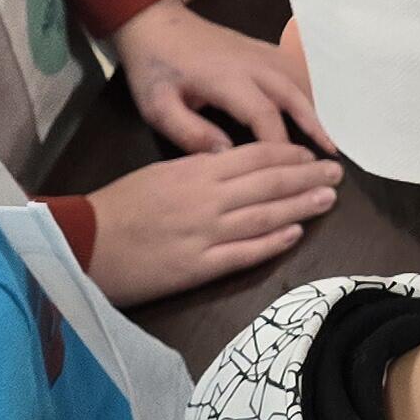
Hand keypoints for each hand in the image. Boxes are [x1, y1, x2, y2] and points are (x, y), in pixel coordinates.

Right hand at [81, 144, 343, 304]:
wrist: (82, 244)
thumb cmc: (117, 206)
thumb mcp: (160, 173)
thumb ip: (198, 167)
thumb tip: (232, 160)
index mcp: (196, 171)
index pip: (255, 156)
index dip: (288, 154)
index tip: (311, 153)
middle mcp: (207, 198)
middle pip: (269, 183)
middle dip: (307, 176)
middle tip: (337, 173)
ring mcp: (205, 234)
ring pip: (265, 216)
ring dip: (301, 206)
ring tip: (329, 198)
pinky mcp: (198, 267)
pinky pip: (243, 253)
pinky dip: (272, 243)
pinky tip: (296, 234)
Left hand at [110, 0, 330, 155]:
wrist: (154, 23)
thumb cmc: (154, 68)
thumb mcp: (158, 107)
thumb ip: (190, 132)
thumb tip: (226, 154)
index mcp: (227, 79)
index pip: (264, 115)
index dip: (280, 144)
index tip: (290, 171)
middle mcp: (251, 64)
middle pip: (294, 95)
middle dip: (314, 125)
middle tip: (330, 154)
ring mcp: (259, 52)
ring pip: (298, 79)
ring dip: (315, 106)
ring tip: (327, 134)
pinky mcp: (259, 47)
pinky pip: (292, 67)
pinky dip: (307, 87)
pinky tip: (312, 104)